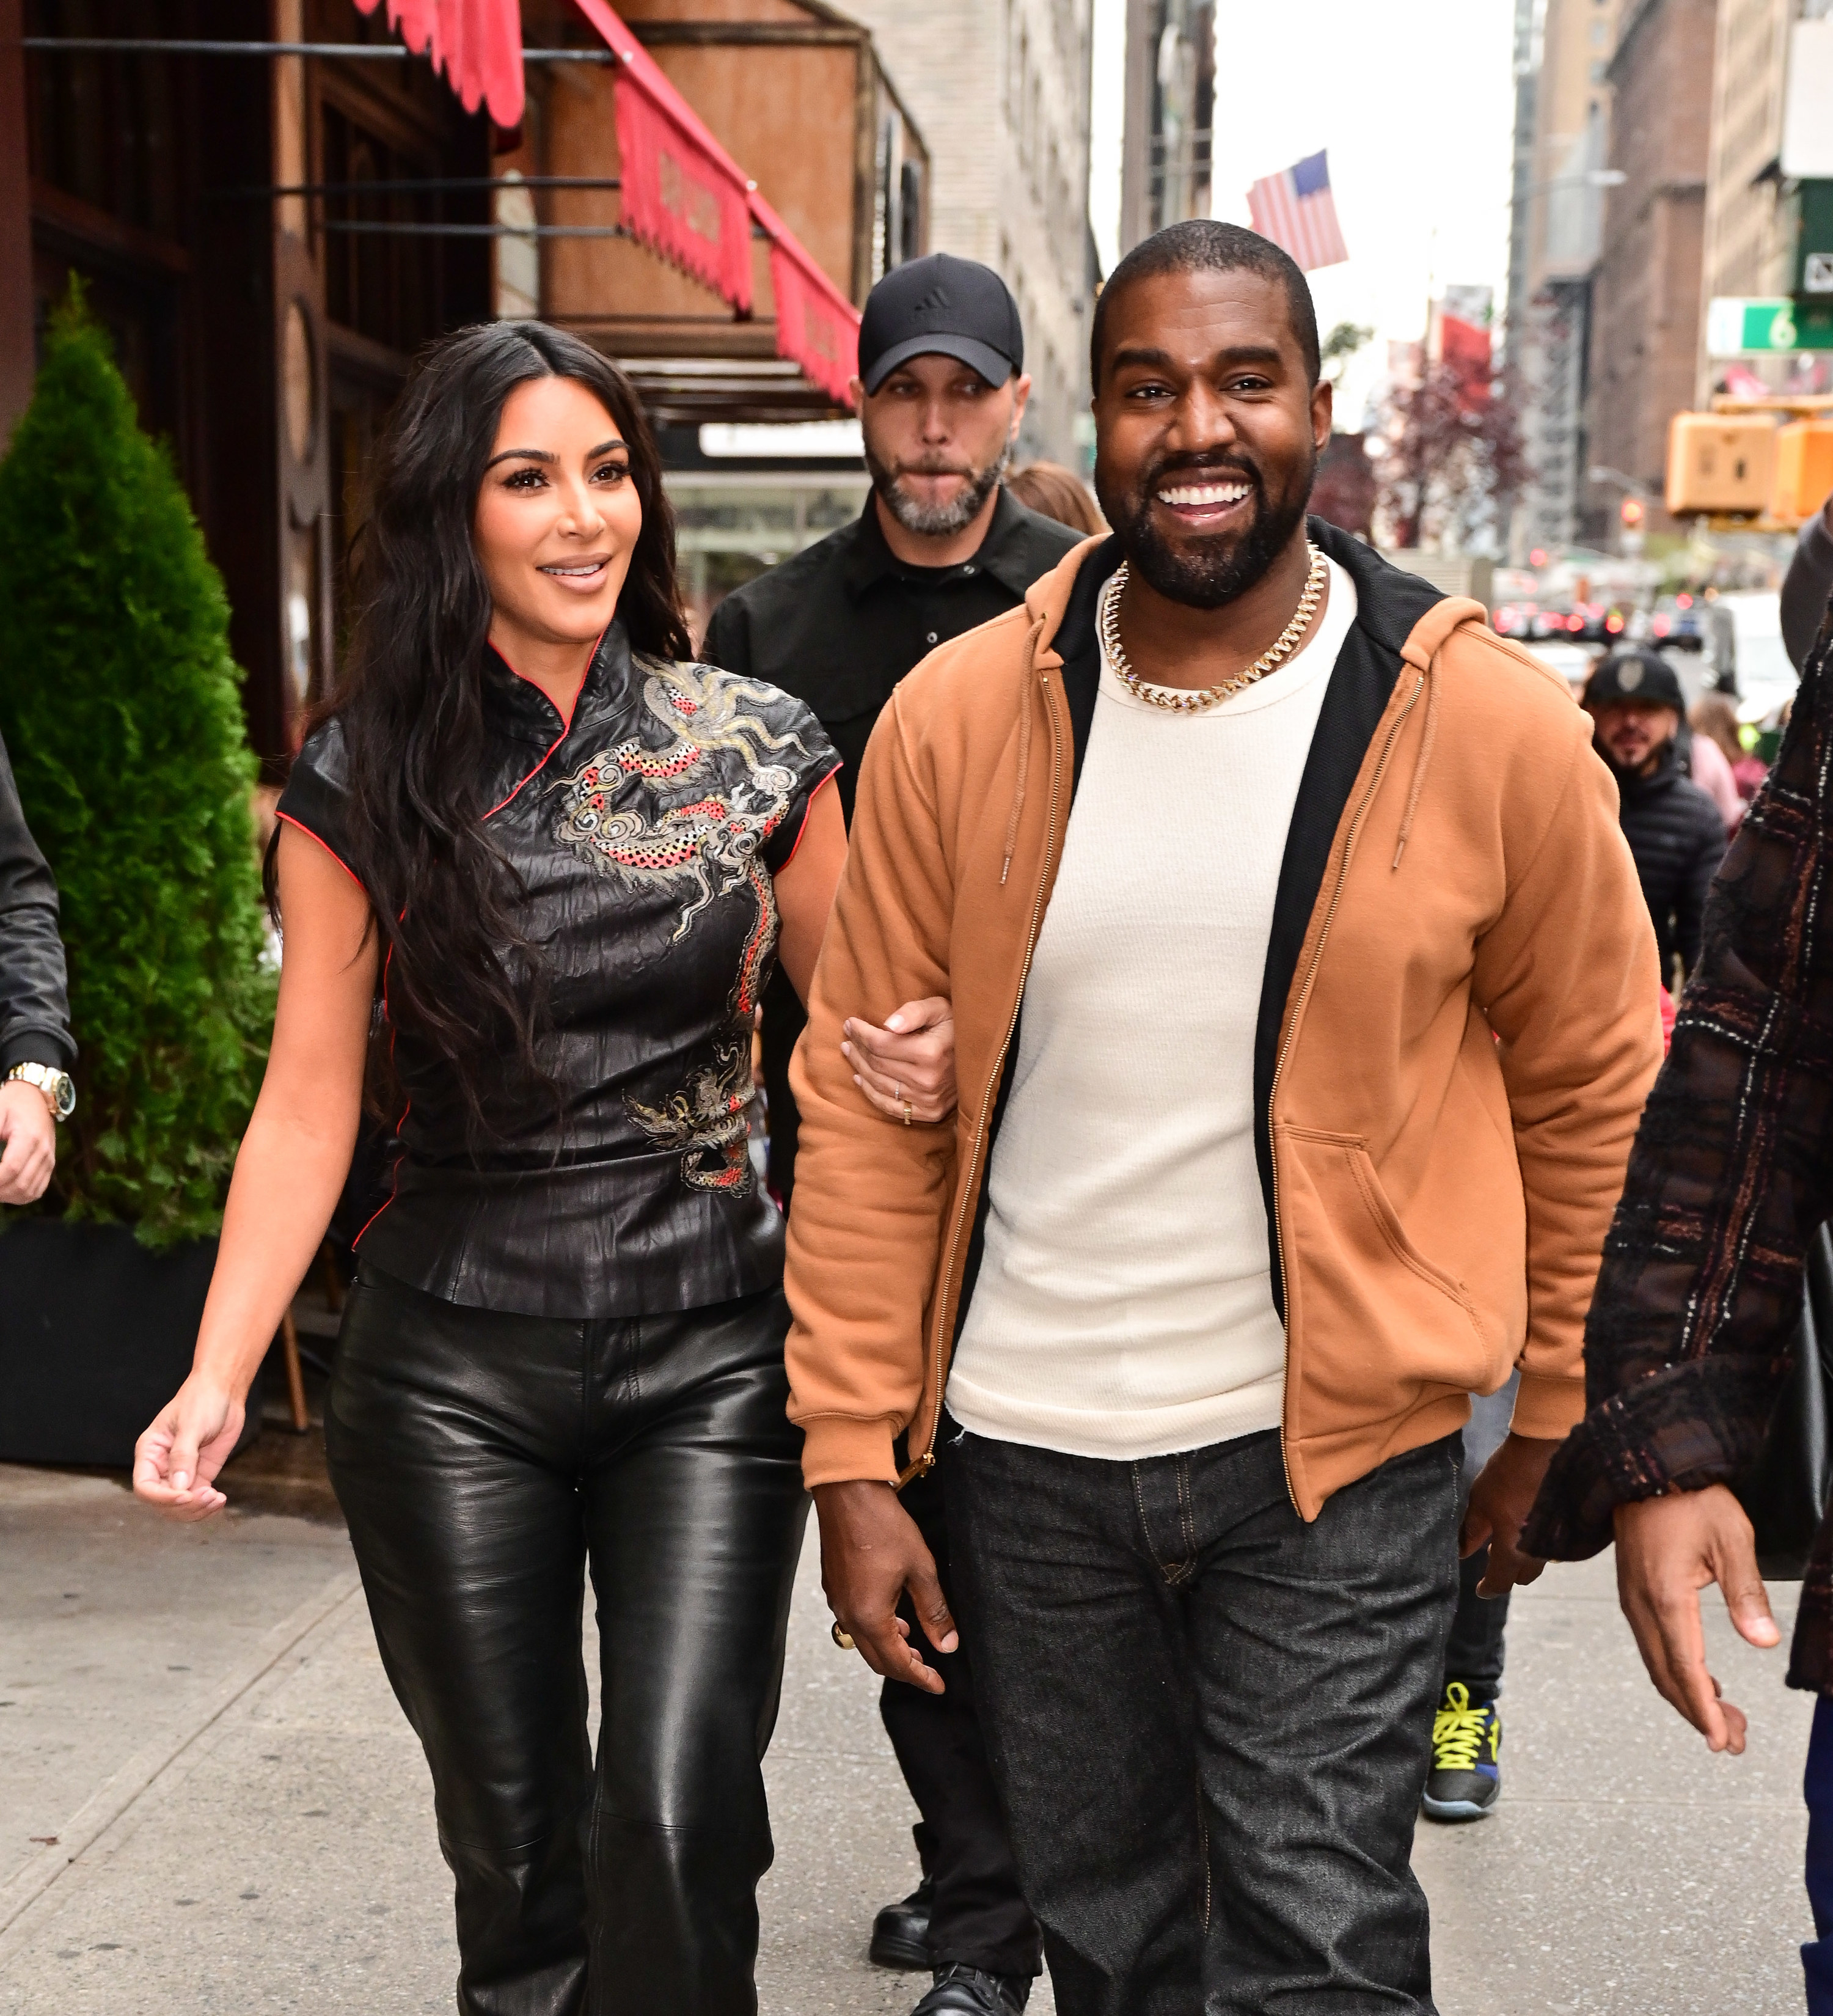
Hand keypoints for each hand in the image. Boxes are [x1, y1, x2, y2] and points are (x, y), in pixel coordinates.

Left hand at [0, 1079, 55, 1204]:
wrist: (36, 1096)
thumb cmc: (11, 1103)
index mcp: (29, 1137)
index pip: (10, 1169)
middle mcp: (44, 1151)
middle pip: (19, 1184)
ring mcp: (49, 1159)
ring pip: (28, 1191)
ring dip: (7, 1196)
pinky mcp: (50, 1165)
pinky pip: (37, 1190)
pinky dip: (20, 1196)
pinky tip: (6, 1191)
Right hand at [132, 1373, 244, 1521]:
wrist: (224, 1391)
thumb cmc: (202, 1400)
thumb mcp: (191, 1425)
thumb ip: (184, 1456)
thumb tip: (179, 1487)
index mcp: (149, 1453)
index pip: (145, 1487)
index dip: (162, 1498)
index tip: (185, 1497)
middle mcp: (161, 1467)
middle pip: (162, 1502)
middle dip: (184, 1506)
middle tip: (208, 1497)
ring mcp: (181, 1473)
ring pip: (180, 1505)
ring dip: (197, 1509)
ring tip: (217, 1500)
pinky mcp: (199, 1475)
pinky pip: (197, 1498)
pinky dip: (206, 1505)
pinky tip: (219, 1500)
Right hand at [814, 1478, 958, 1693]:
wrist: (847, 1493)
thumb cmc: (883, 1525)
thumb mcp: (920, 1569)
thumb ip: (934, 1611)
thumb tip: (947, 1644)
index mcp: (870, 1617)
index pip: (897, 1663)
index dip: (920, 1677)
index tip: (939, 1685)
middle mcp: (848, 1615)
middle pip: (877, 1659)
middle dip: (904, 1668)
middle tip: (929, 1669)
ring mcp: (837, 1600)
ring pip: (863, 1641)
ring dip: (889, 1648)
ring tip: (914, 1642)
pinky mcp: (833, 1585)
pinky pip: (854, 1621)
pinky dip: (875, 1629)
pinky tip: (892, 1615)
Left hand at [842, 996, 955, 1124]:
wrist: (984, 1059)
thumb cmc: (958, 1028)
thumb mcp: (941, 1009)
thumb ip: (914, 1012)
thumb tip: (887, 1025)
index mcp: (930, 1052)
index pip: (880, 1043)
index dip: (861, 1033)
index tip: (850, 1023)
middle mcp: (927, 1079)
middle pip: (877, 1064)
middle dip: (858, 1048)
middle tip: (847, 1037)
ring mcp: (928, 1099)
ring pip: (879, 1084)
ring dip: (860, 1068)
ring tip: (850, 1053)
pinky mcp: (929, 1112)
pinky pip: (890, 1106)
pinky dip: (871, 1094)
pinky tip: (860, 1079)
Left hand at [1460, 1430, 1561, 1595]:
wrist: (1545, 1449)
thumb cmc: (1507, 1475)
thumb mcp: (1480, 1502)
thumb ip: (1472, 1531)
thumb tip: (1463, 1553)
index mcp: (1514, 1550)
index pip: (1501, 1582)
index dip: (1489, 1588)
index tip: (1480, 1590)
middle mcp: (1539, 1553)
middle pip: (1522, 1576)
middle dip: (1506, 1572)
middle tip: (1492, 1554)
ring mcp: (1557, 1541)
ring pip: (1538, 1561)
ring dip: (1522, 1558)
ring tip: (1507, 1538)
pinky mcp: (1569, 1528)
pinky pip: (1551, 1546)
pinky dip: (1536, 1544)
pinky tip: (1526, 1527)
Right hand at [1614, 1484, 1779, 1753]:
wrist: (1645, 1463)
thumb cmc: (1690, 1496)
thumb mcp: (1732, 1539)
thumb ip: (1747, 1593)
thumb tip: (1764, 1642)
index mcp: (1665, 1597)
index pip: (1685, 1669)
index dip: (1703, 1710)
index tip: (1721, 1739)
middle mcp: (1640, 1604)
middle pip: (1667, 1676)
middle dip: (1699, 1714)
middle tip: (1733, 1741)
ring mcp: (1632, 1598)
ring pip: (1656, 1663)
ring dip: (1687, 1695)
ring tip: (1723, 1719)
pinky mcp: (1632, 1590)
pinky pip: (1651, 1644)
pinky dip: (1675, 1670)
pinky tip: (1701, 1677)